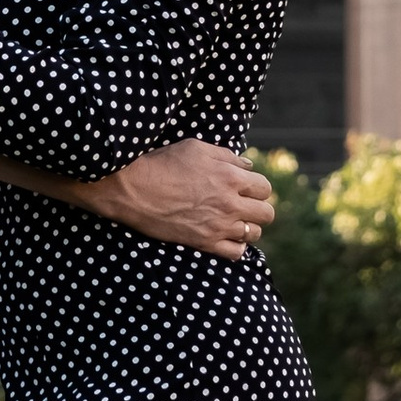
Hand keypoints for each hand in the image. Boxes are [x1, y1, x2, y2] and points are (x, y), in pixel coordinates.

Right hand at [86, 141, 276, 258]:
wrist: (134, 189)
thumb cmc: (163, 163)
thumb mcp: (196, 148)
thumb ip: (226, 156)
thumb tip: (248, 166)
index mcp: (231, 177)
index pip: (265, 188)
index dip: (258, 187)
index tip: (246, 188)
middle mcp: (230, 204)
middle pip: (266, 213)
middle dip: (258, 207)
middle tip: (243, 205)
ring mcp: (218, 226)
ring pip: (254, 234)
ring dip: (248, 226)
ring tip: (234, 221)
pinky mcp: (204, 243)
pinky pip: (236, 253)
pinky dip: (237, 246)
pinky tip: (227, 237)